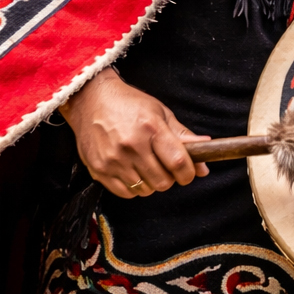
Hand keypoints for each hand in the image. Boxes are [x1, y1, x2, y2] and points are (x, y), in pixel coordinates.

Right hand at [59, 69, 209, 198]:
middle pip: (163, 181)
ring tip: (144, 165)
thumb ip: (182, 136)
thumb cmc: (128, 104)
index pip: (178, 162)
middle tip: (163, 166)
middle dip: (169, 178)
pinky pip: (125, 193)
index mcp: (150, 128)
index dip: (188, 173)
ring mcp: (113, 159)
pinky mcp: (99, 169)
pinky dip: (133, 187)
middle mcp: (131, 145)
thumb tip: (204, 158)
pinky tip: (131, 171)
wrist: (89, 100)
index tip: (187, 173)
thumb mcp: (160, 112)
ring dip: (150, 183)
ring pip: (145, 190)